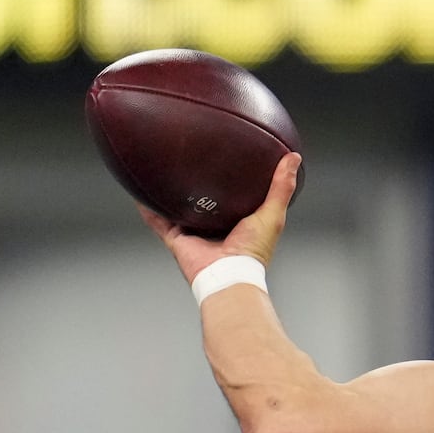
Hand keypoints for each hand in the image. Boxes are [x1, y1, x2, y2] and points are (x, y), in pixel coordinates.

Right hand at [138, 153, 301, 283]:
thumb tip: (294, 159)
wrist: (228, 273)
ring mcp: (195, 232)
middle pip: (205, 201)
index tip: (229, 161)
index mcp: (238, 222)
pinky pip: (158, 221)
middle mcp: (215, 227)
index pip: (234, 197)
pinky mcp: (177, 237)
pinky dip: (148, 209)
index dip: (233, 180)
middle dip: (199, 184)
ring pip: (179, 208)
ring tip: (163, 171)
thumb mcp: (273, 213)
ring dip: (171, 194)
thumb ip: (282, 187)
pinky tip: (140, 194)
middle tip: (193, 161)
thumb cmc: (253, 252)